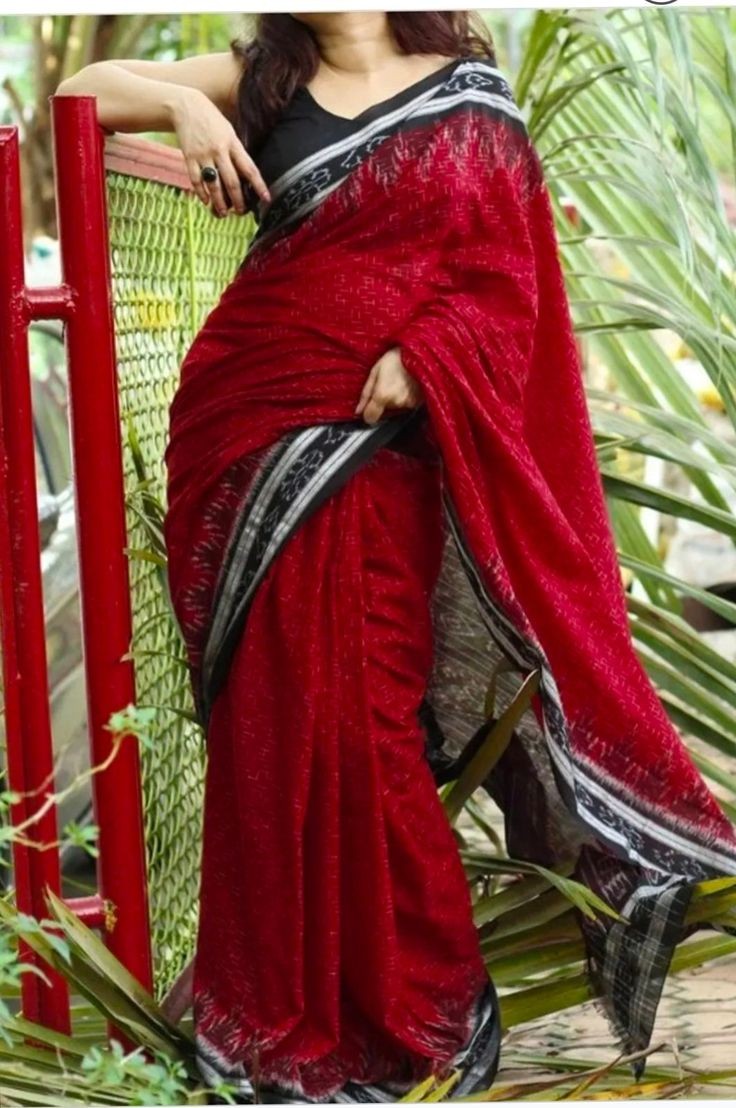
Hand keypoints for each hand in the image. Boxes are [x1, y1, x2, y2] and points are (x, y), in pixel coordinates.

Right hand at [168, 86, 270, 216]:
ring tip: (223, 213)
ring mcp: (203, 155)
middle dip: (238, 201)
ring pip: (214, 185)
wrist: (186, 106)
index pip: (249, 168)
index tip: (267, 199)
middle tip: (241, 212)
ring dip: (219, 202)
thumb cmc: (212, 120)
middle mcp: (219, 150)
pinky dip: (201, 193)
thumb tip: (246, 174)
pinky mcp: (189, 157)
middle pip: (232, 181)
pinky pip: (196, 180)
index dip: (259, 185)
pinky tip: (206, 201)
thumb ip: (237, 150)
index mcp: (232, 143)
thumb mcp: (229, 131)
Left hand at [354, 347, 425, 424]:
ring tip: (399, 381)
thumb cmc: (397, 357)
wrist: (420, 352)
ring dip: (396, 398)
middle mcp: (396, 402)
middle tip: (388, 383)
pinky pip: (407, 404)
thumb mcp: (375, 370)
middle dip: (384, 401)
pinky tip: (408, 384)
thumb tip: (358, 410)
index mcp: (382, 395)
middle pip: (384, 411)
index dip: (368, 413)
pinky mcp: (419, 402)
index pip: (371, 418)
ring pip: (396, 407)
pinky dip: (406, 397)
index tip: (369, 408)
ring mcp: (409, 403)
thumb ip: (365, 393)